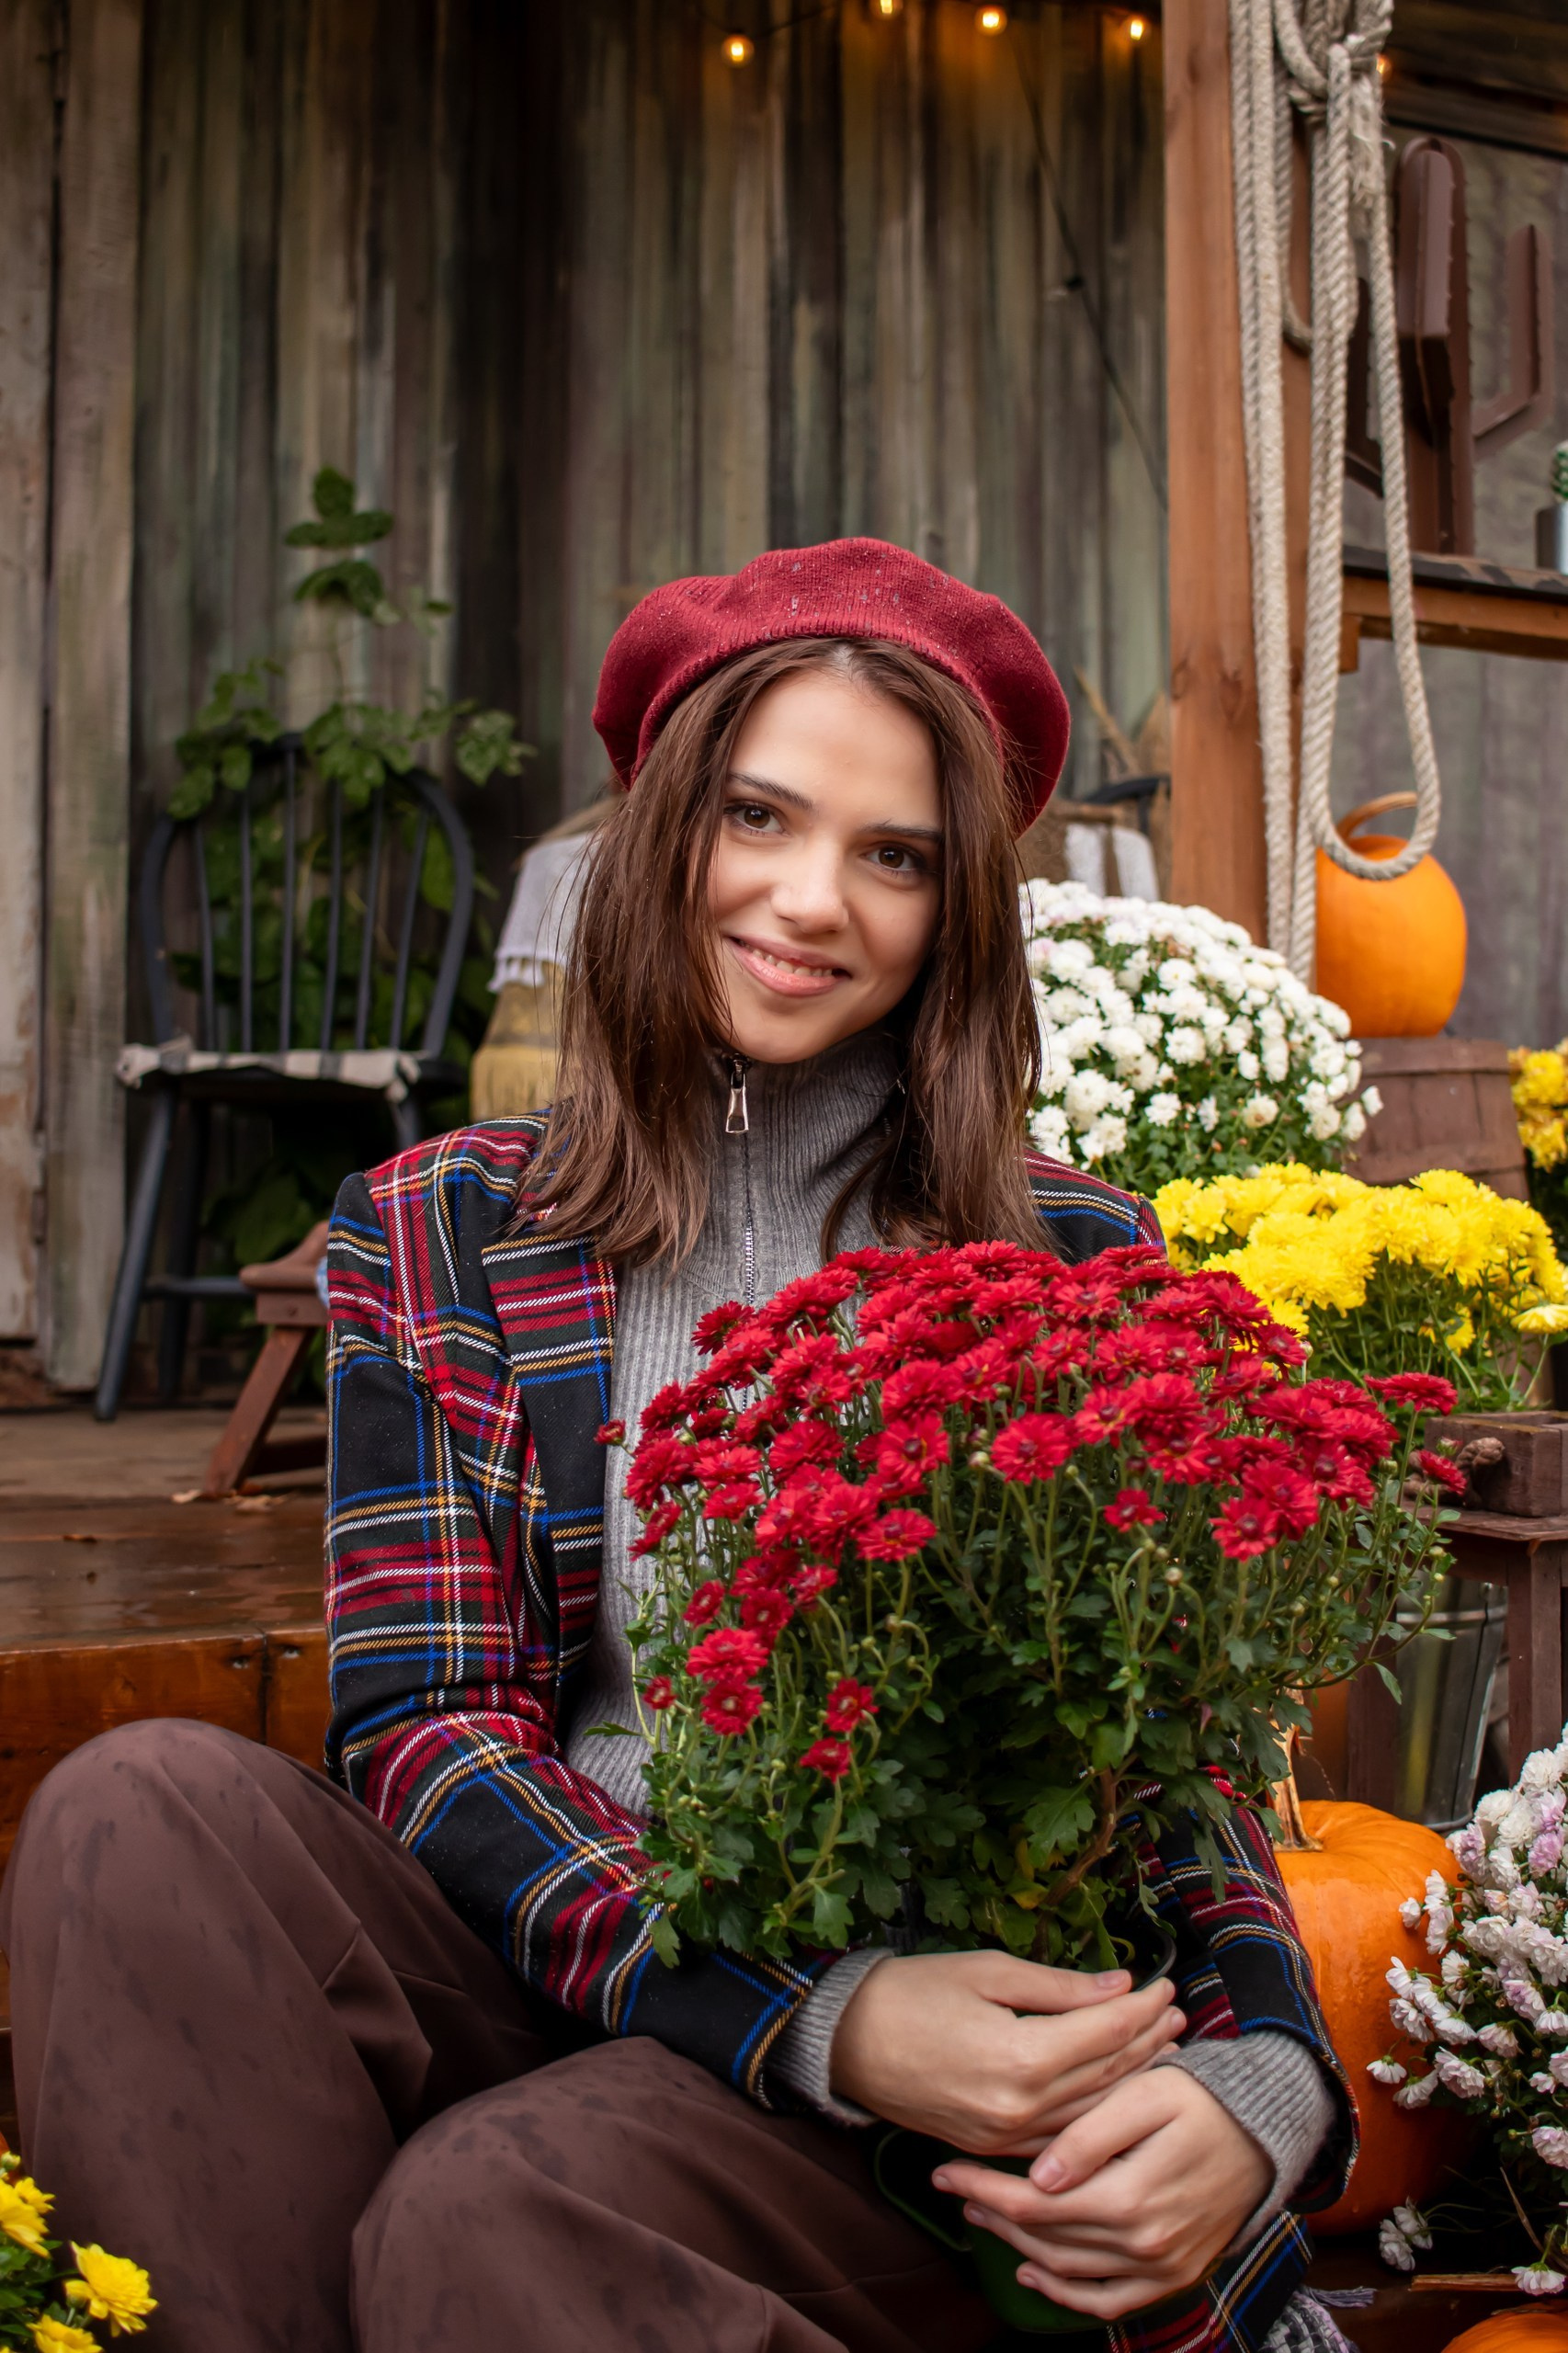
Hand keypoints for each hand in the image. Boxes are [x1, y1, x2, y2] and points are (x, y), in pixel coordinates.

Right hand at [830, 1950, 1184, 2153]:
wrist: (849, 2042)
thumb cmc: (913, 1993)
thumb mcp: (988, 1971)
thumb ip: (1059, 1987)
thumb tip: (1118, 1986)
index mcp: (1021, 2057)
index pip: (1104, 2032)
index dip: (1141, 2007)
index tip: (1167, 1986)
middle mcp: (1020, 2108)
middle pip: (1104, 2075)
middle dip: (1146, 2041)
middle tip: (1178, 2016)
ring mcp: (1007, 2137)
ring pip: (1089, 2112)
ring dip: (1129, 2080)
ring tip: (1162, 2052)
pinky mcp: (993, 2147)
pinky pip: (1060, 2137)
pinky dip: (1093, 2113)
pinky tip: (1112, 2093)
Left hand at [931, 2067, 1272, 2320]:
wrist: (1264, 2131)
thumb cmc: (1201, 2100)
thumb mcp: (1145, 2095)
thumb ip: (1089, 2135)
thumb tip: (1039, 2177)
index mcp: (1132, 2198)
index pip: (1036, 2204)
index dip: (985, 2189)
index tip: (946, 2168)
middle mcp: (1144, 2245)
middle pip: (1046, 2239)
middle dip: (993, 2213)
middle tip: (954, 2185)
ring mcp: (1160, 2269)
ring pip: (1069, 2272)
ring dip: (1018, 2247)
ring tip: (982, 2215)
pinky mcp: (1171, 2277)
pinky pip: (1108, 2303)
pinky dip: (1066, 2296)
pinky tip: (1033, 2273)